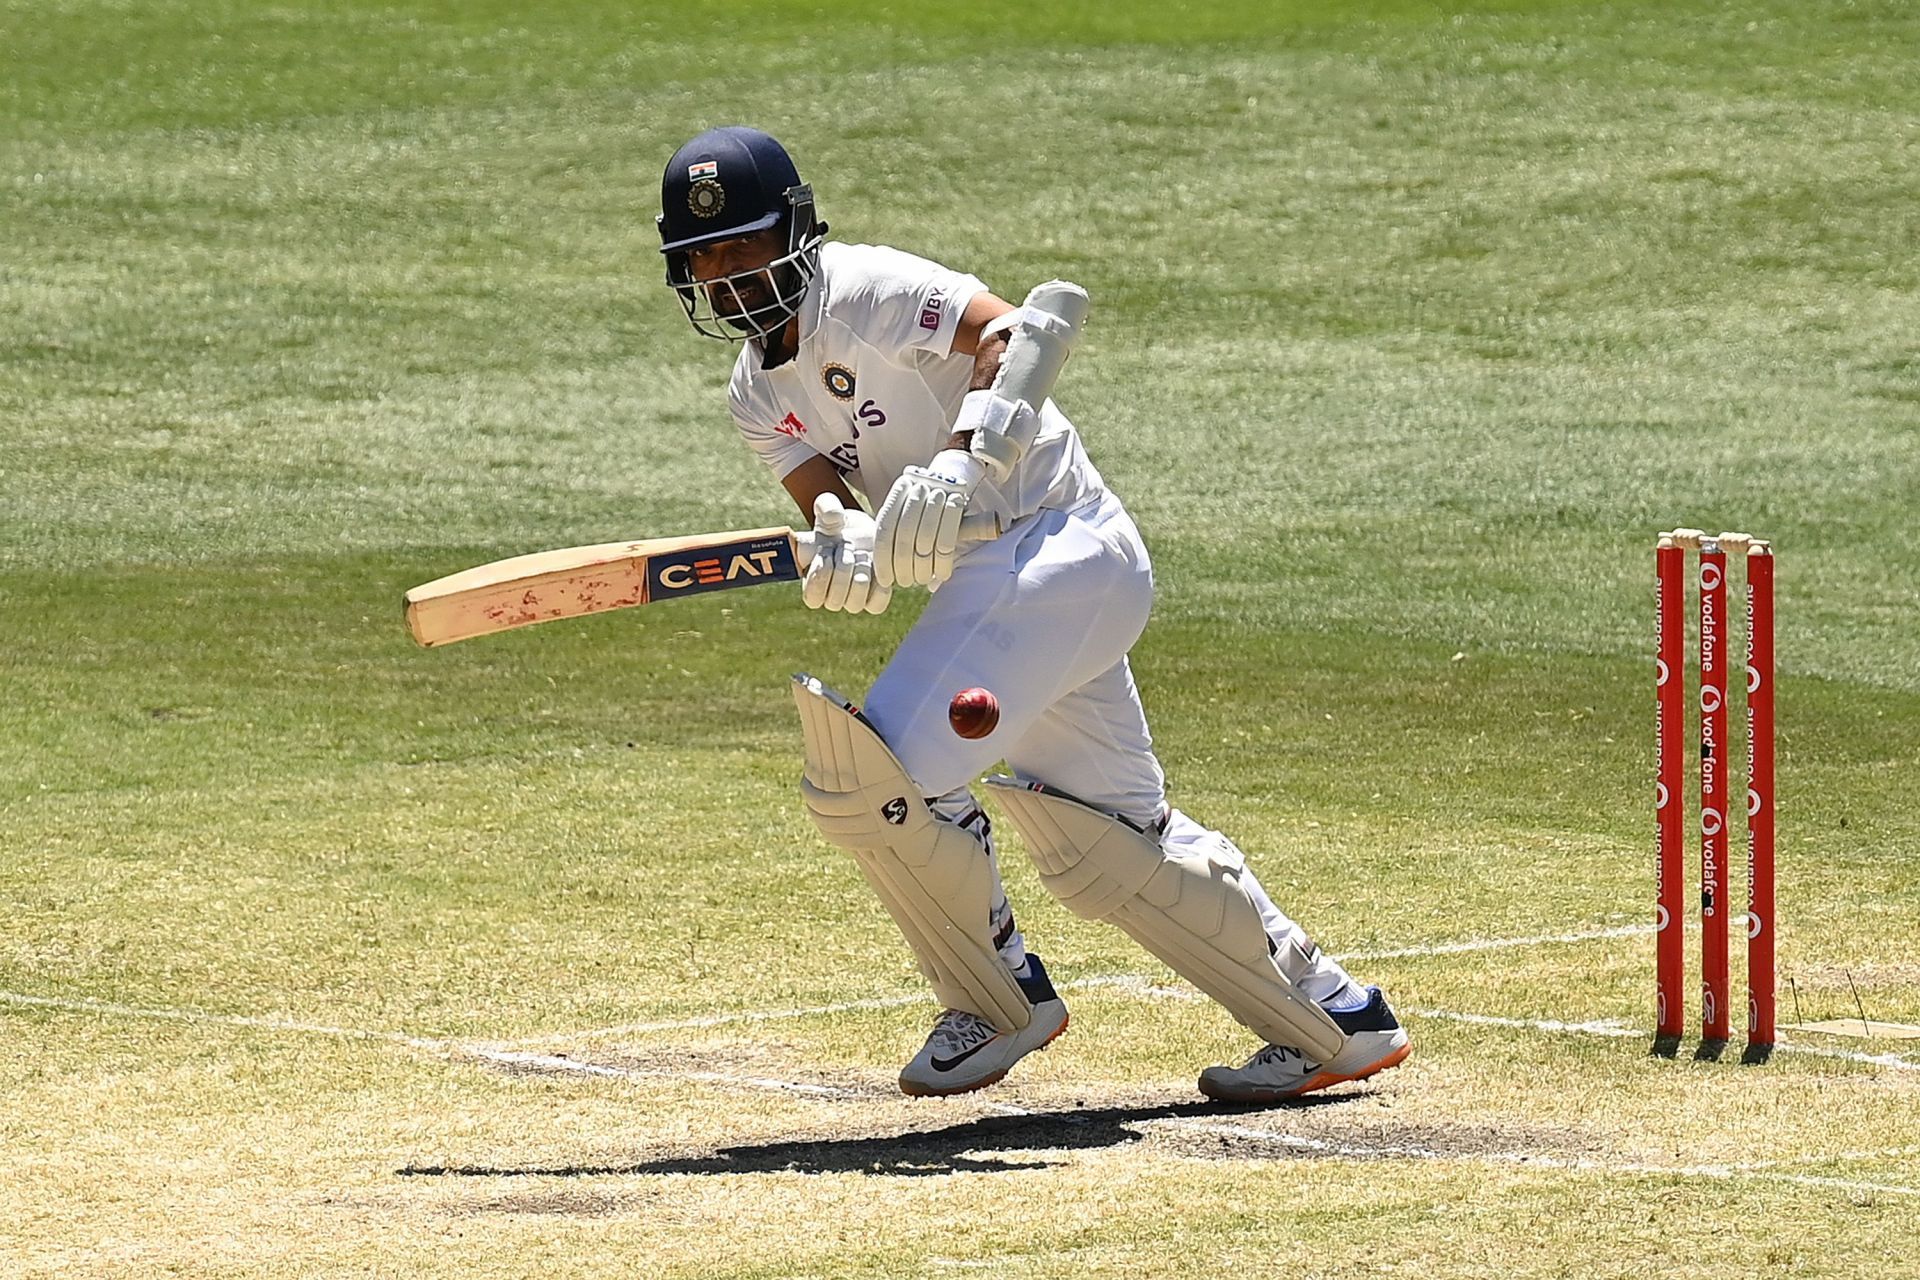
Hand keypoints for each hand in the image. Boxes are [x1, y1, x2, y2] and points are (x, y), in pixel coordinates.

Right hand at [802, 493, 890, 614]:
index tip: (827, 550)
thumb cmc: (843, 525)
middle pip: (833, 601)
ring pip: (854, 605)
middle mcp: (831, 595)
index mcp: (812, 579)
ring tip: (864, 557)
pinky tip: (878, 567)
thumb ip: (826, 506)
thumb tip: (833, 514)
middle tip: (849, 548)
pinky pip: (876, 605)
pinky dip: (878, 586)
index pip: (811, 597)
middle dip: (842, 571)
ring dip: (860, 578)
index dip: (820, 575)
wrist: (869, 531)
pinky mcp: (873, 601)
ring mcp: (852, 599)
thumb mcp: (831, 510)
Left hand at [873, 449, 984, 589]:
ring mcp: (938, 492)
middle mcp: (917, 488)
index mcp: (900, 489)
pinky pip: (947, 540)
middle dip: (903, 566)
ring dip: (924, 566)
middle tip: (905, 583)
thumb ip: (893, 537)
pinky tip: (942, 574)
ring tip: (922, 580)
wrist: (954, 483)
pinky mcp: (958, 501)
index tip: (886, 580)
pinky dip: (943, 562)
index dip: (883, 558)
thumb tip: (880, 577)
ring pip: (926, 540)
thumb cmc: (925, 510)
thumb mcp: (906, 517)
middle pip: (905, 536)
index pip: (885, 528)